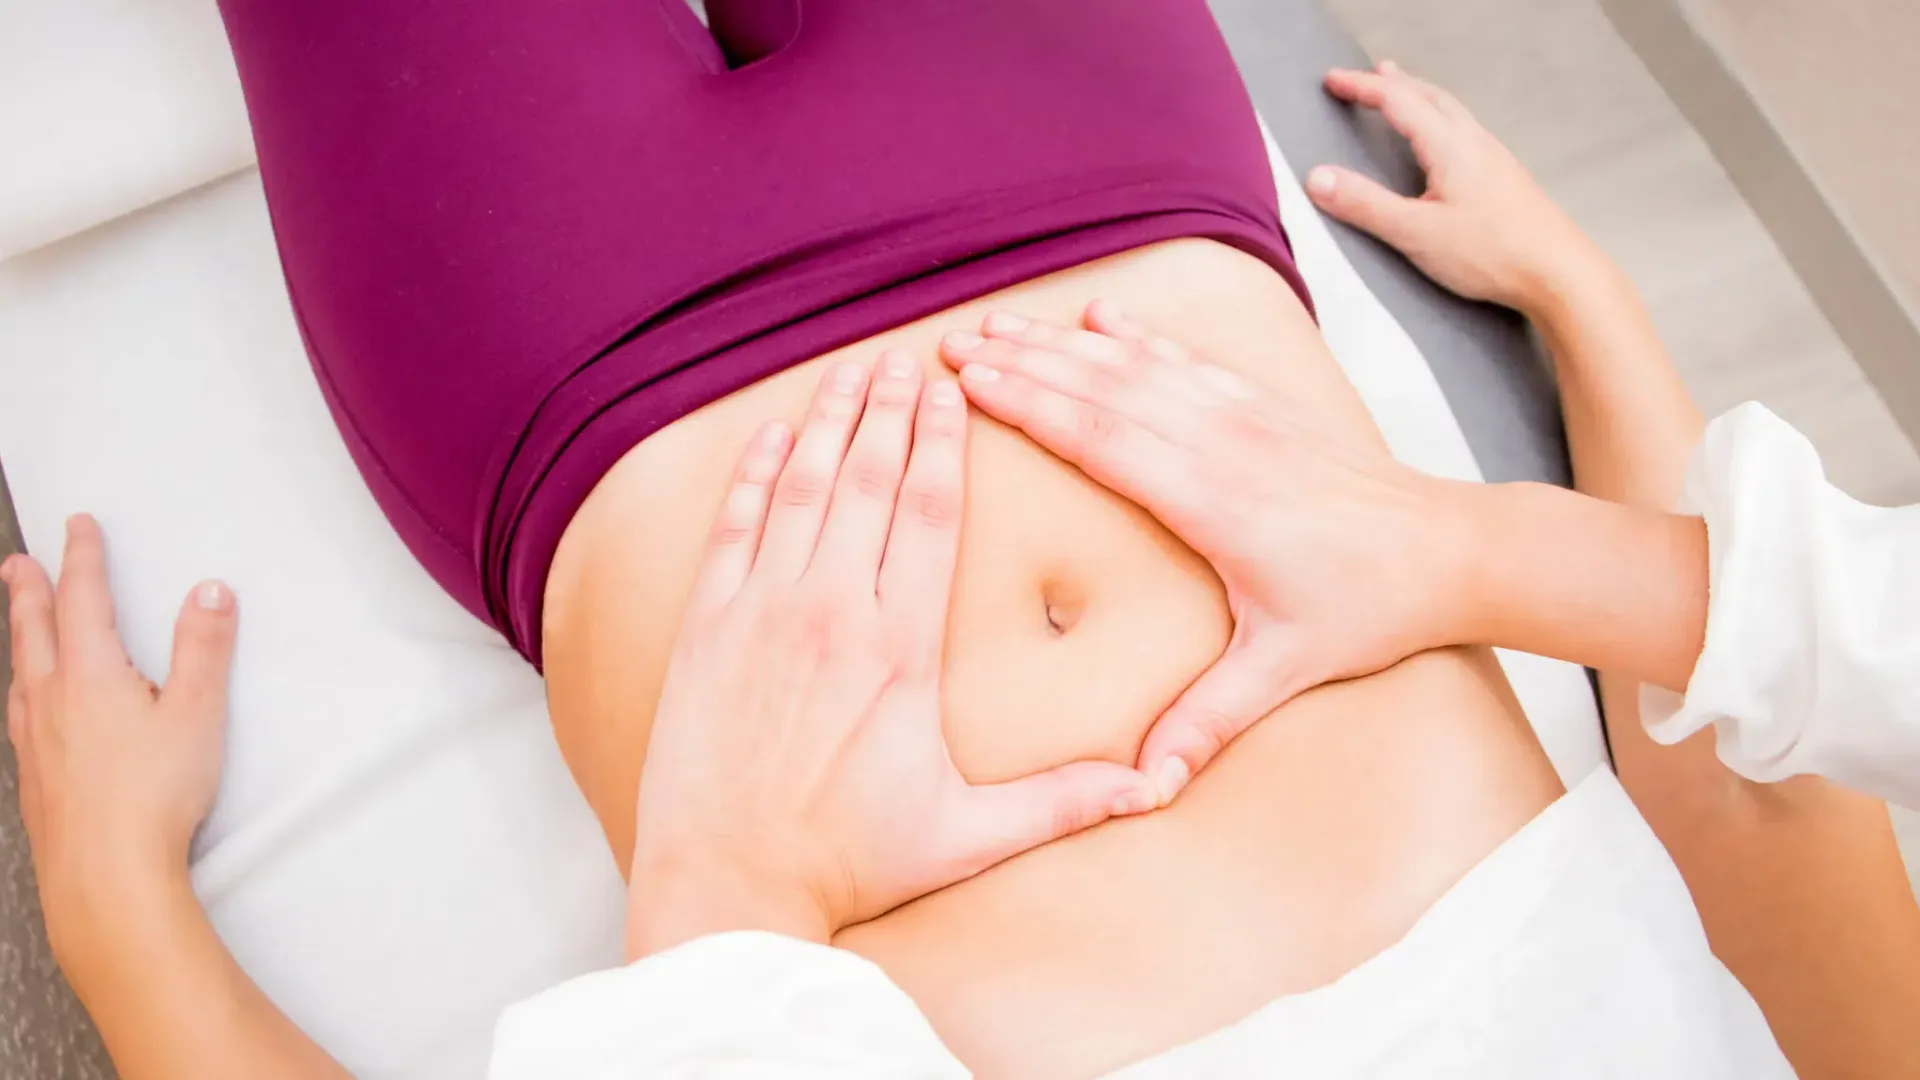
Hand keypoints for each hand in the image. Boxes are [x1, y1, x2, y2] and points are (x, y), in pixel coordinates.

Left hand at [5, 516, 236, 978]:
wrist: (104, 877)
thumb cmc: (151, 801)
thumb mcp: (198, 715)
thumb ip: (204, 650)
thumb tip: (209, 594)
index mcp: (91, 676)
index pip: (83, 600)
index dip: (83, 558)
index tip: (79, 528)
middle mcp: (51, 701)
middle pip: (34, 629)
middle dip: (29, 589)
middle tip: (19, 562)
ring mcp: (34, 740)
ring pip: (20, 670)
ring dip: (19, 634)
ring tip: (18, 620)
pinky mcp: (34, 776)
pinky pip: (18, 712)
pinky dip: (20, 687)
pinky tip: (27, 703)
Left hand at [626, 353, 1155, 957]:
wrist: (730, 883)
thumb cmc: (849, 863)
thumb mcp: (966, 835)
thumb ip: (1061, 802)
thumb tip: (1151, 789)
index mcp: (902, 650)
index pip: (929, 514)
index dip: (941, 442)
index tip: (950, 392)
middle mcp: (832, 614)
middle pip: (868, 481)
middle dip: (888, 411)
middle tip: (905, 357)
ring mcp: (762, 613)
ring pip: (800, 489)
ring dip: (825, 422)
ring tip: (848, 371)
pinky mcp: (707, 628)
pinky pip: (732, 526)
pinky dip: (751, 472)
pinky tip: (770, 434)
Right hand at [941, 306, 1478, 798]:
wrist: (1452, 552)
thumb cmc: (1369, 610)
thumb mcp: (1284, 669)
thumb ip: (1207, 720)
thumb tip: (1148, 781)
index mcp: (1216, 502)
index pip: (1102, 439)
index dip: (1031, 407)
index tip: (970, 384)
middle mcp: (1224, 444)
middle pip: (1104, 389)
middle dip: (1024, 364)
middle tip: (952, 345)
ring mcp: (1247, 416)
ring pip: (1140, 364)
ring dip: (1065, 343)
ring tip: (1000, 325)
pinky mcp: (1267, 407)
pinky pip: (1189, 359)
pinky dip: (1139, 334)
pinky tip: (1101, 315)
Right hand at [1307, 61, 1604, 313]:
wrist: (1559, 273)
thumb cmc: (1495, 253)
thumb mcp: (1417, 232)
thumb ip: (1366, 205)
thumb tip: (1319, 179)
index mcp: (1450, 147)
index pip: (1398, 101)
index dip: (1361, 87)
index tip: (1334, 81)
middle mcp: (1475, 144)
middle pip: (1430, 96)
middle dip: (1394, 83)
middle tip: (1368, 75)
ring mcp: (1494, 160)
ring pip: (1452, 113)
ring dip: (1421, 97)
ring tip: (1404, 95)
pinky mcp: (1504, 180)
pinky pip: (1466, 134)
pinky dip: (1442, 122)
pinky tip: (1442, 144)